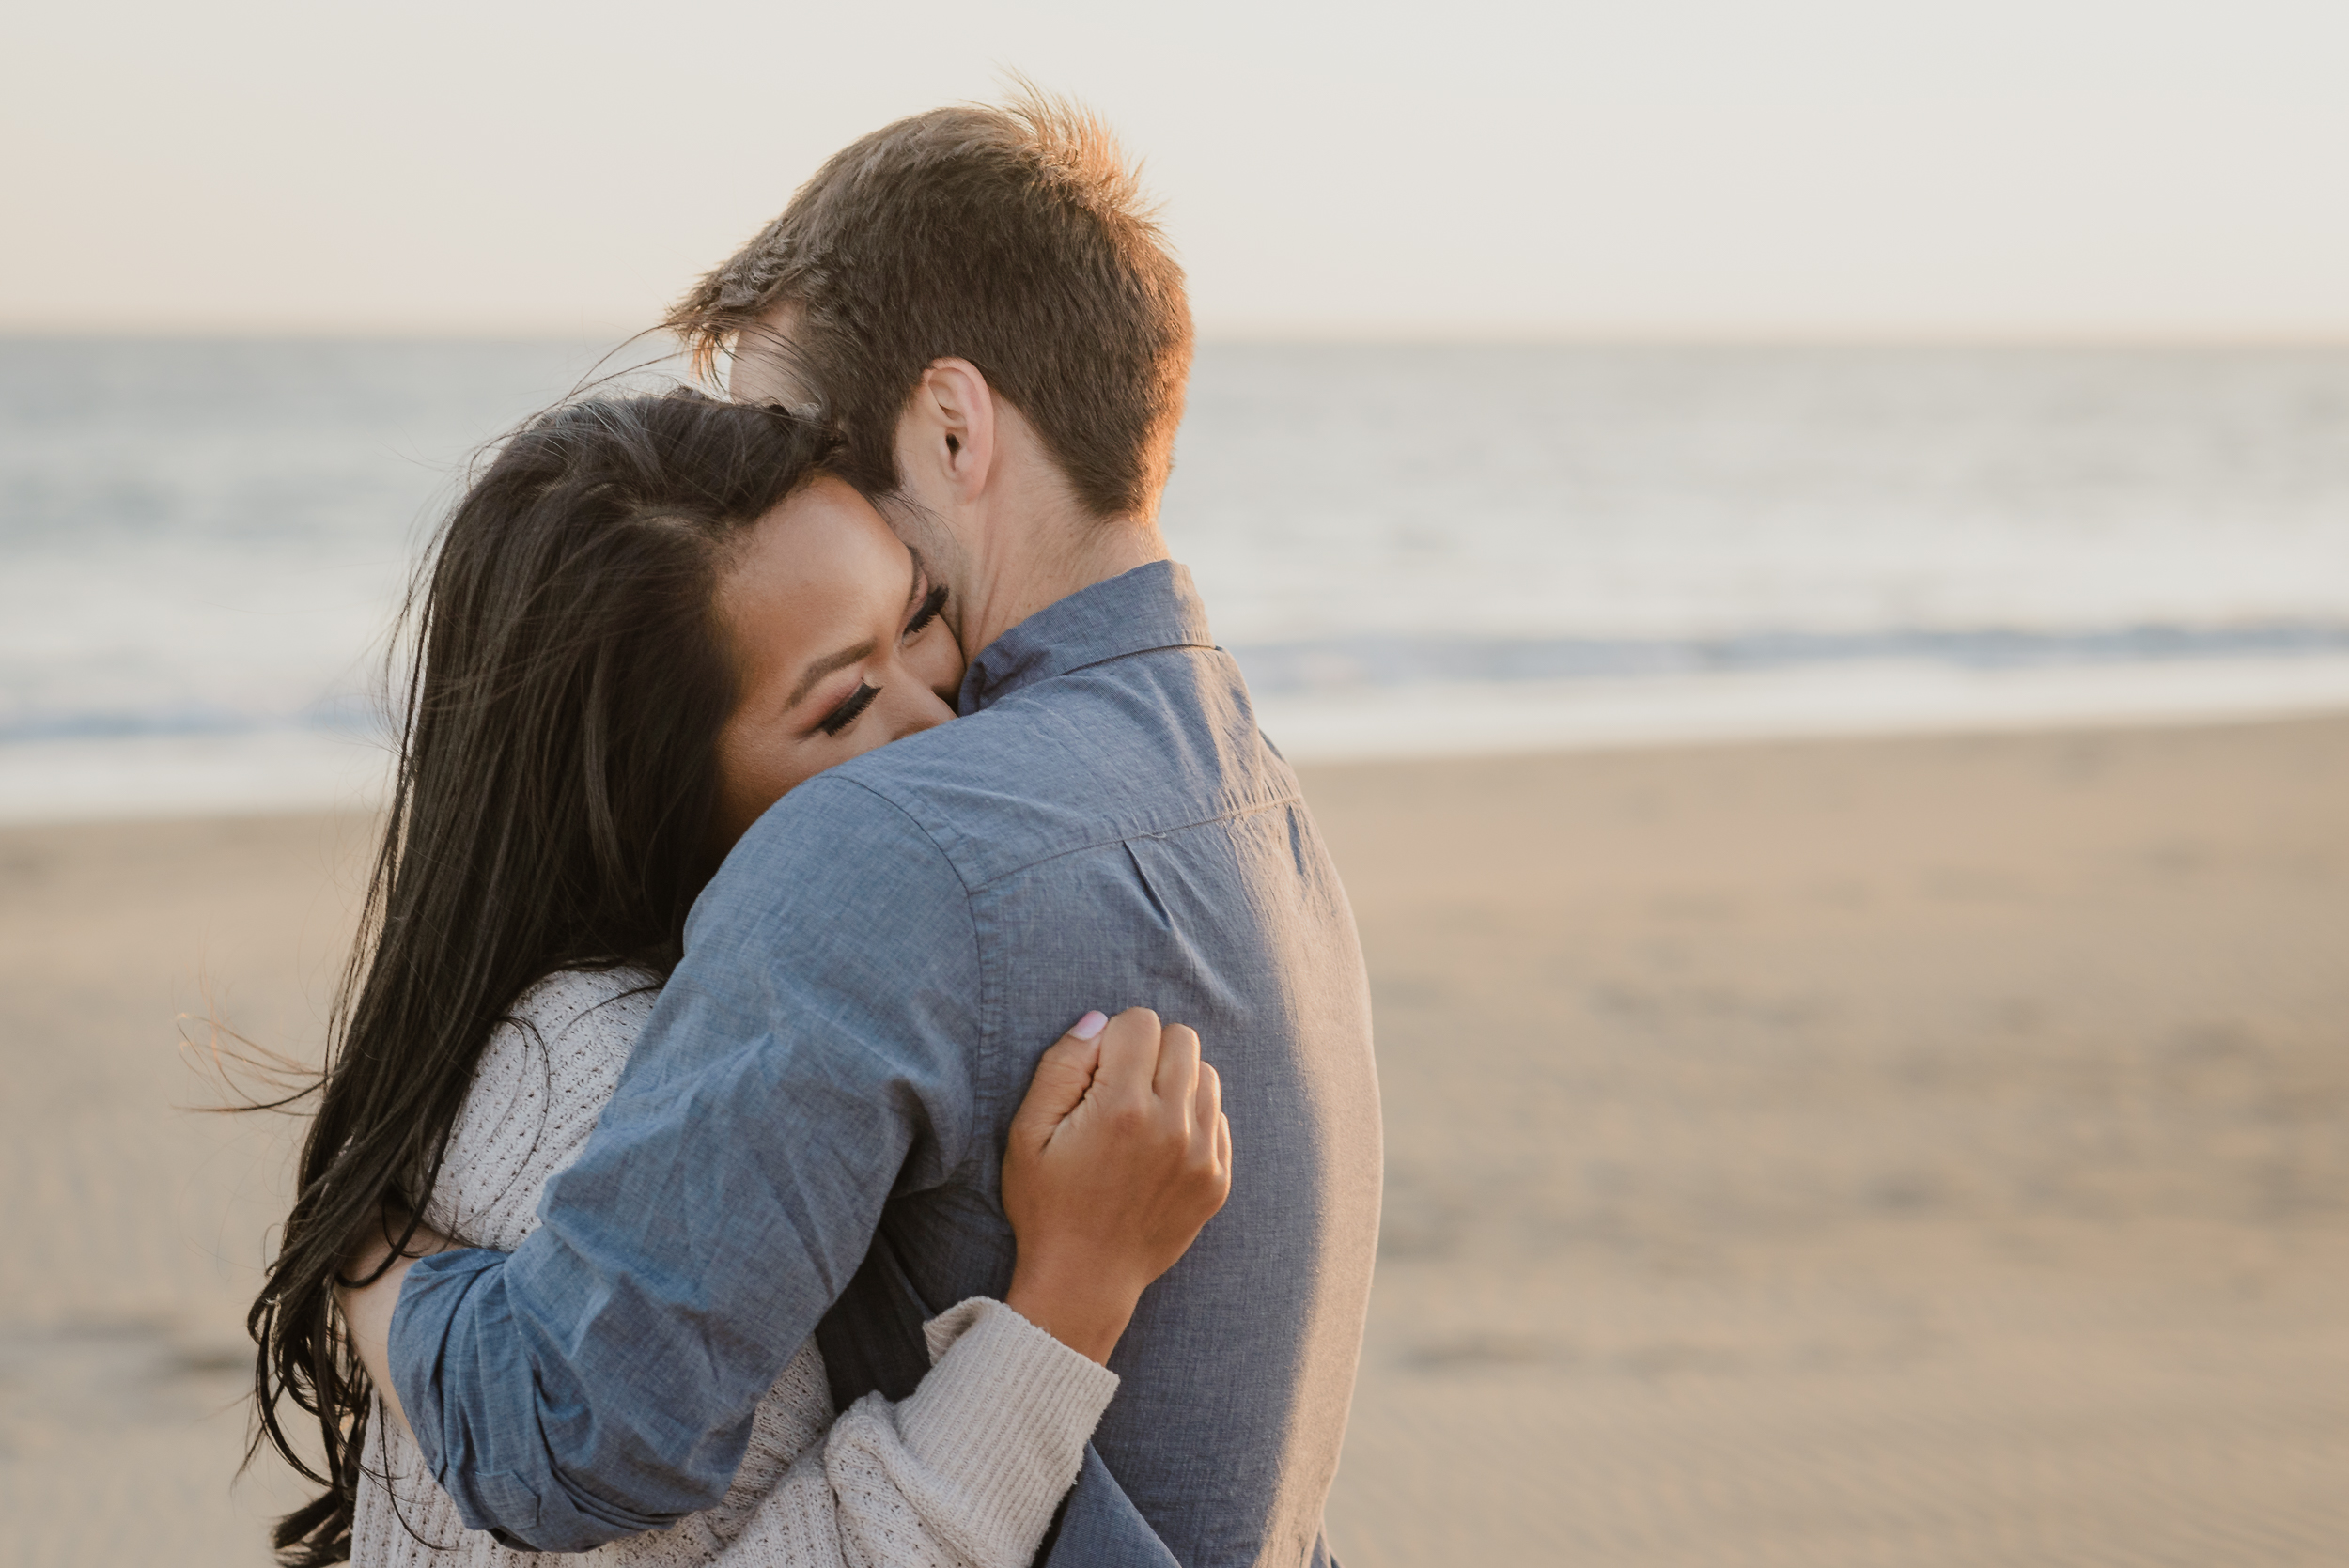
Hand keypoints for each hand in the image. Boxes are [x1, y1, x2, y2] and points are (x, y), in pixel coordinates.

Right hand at [999, 1007, 1233, 1363]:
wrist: (1084, 1281)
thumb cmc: (1046, 1204)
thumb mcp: (1027, 1132)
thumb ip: (1061, 1065)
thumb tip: (1098, 1020)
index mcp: (1122, 1108)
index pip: (1141, 1022)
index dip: (1111, 1040)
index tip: (1093, 1077)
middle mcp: (1172, 1127)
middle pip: (1182, 1038)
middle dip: (1148, 1051)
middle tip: (1118, 1090)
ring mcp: (1202, 1155)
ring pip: (1206, 1074)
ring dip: (1175, 1082)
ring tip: (1140, 1118)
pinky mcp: (1218, 1180)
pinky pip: (1218, 1117)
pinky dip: (1191, 1119)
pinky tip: (1157, 1149)